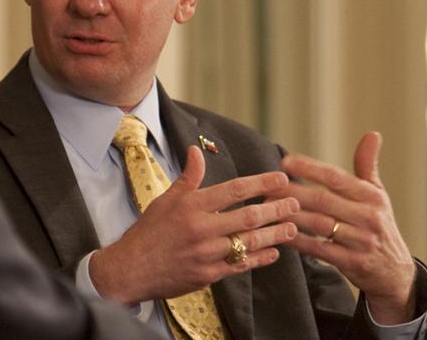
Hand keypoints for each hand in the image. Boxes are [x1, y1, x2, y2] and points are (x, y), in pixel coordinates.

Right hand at [90, 145, 298, 304]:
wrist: (131, 269)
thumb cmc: (148, 231)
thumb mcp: (165, 199)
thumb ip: (188, 177)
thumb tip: (196, 150)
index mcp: (191, 206)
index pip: (233, 190)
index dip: (260, 183)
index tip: (280, 178)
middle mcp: (201, 228)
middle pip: (248, 217)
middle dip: (275, 209)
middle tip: (295, 203)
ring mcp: (206, 253)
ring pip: (249, 242)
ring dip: (274, 234)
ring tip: (291, 227)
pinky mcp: (208, 275)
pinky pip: (241, 265)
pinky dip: (259, 258)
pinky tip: (274, 252)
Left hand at [272, 132, 416, 323]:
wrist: (395, 271)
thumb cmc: (379, 224)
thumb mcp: (378, 195)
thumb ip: (367, 165)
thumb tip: (372, 133)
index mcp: (371, 196)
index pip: (337, 178)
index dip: (310, 168)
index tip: (285, 161)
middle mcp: (368, 216)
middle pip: (324, 200)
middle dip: (293, 191)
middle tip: (268, 186)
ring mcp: (361, 241)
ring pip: (319, 224)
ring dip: (292, 215)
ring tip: (268, 207)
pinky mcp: (352, 263)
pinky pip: (319, 250)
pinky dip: (299, 241)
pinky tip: (280, 233)